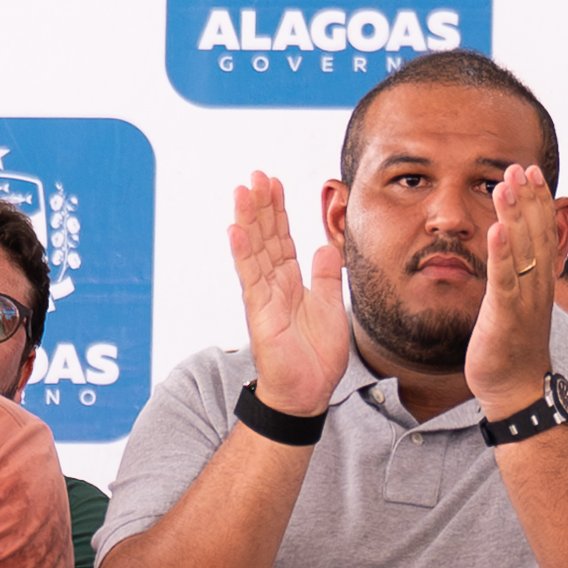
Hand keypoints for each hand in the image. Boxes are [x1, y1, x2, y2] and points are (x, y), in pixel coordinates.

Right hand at [230, 173, 349, 421]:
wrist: (308, 393)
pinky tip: (235, 229)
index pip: (282, 238)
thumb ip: (326, 276)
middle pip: (266, 237)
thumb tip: (326, 246)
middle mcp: (273, 284)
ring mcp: (263, 297)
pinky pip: (250, 277)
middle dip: (261, 205)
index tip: (275, 182)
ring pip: (254, 250)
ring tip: (242, 190)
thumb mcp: (331, 306)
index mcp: (291, 282)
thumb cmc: (316, 355)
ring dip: (248, 219)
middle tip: (256, 174)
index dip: (279, 210)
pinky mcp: (259, 313)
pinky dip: (242, 253)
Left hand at [466, 161, 567, 420]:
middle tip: (520, 166)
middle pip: (537, 234)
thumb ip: (515, 275)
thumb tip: (509, 252)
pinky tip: (496, 230)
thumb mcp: (517, 303)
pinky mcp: (506, 316)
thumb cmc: (512, 346)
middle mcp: (537, 285)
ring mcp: (524, 300)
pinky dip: (502, 253)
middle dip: (528, 199)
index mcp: (539, 281)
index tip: (531, 172)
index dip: (538, 201)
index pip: (543, 233)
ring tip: (507, 185)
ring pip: (523, 251)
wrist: (517, 389)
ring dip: (516, 215)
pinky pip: (505, 280)